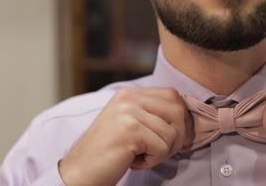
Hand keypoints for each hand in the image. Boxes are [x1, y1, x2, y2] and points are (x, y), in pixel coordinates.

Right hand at [59, 88, 192, 185]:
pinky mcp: (130, 130)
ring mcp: (129, 112)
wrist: (79, 172)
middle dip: (178, 136)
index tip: (176, 137)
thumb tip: (186, 116)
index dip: (181, 118)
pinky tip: (133, 161)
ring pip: (172, 133)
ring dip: (163, 152)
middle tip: (160, 151)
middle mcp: (129, 98)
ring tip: (141, 156)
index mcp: (130, 93)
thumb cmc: (108, 152)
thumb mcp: (129, 122)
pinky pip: (162, 148)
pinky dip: (153, 160)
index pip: (172, 95)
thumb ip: (151, 113)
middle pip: (178, 110)